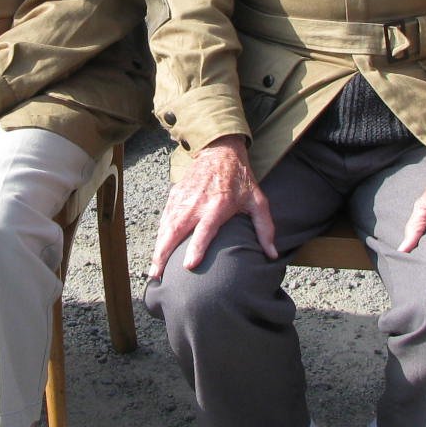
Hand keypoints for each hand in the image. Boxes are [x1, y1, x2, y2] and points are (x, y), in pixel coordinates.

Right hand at [147, 135, 274, 277]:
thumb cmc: (241, 179)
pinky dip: (159, 236)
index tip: (187, 266)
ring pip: (166, 227)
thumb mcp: (258, 201)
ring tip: (153, 271)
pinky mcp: (175, 195)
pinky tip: (157, 250)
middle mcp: (197, 203)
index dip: (196, 248)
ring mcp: (183, 199)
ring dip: (158, 249)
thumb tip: (272, 254)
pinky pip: (164, 219)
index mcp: (217, 206)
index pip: (204, 230)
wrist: (220, 150)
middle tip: (157, 276)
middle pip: (176, 231)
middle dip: (164, 254)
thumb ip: (265, 228)